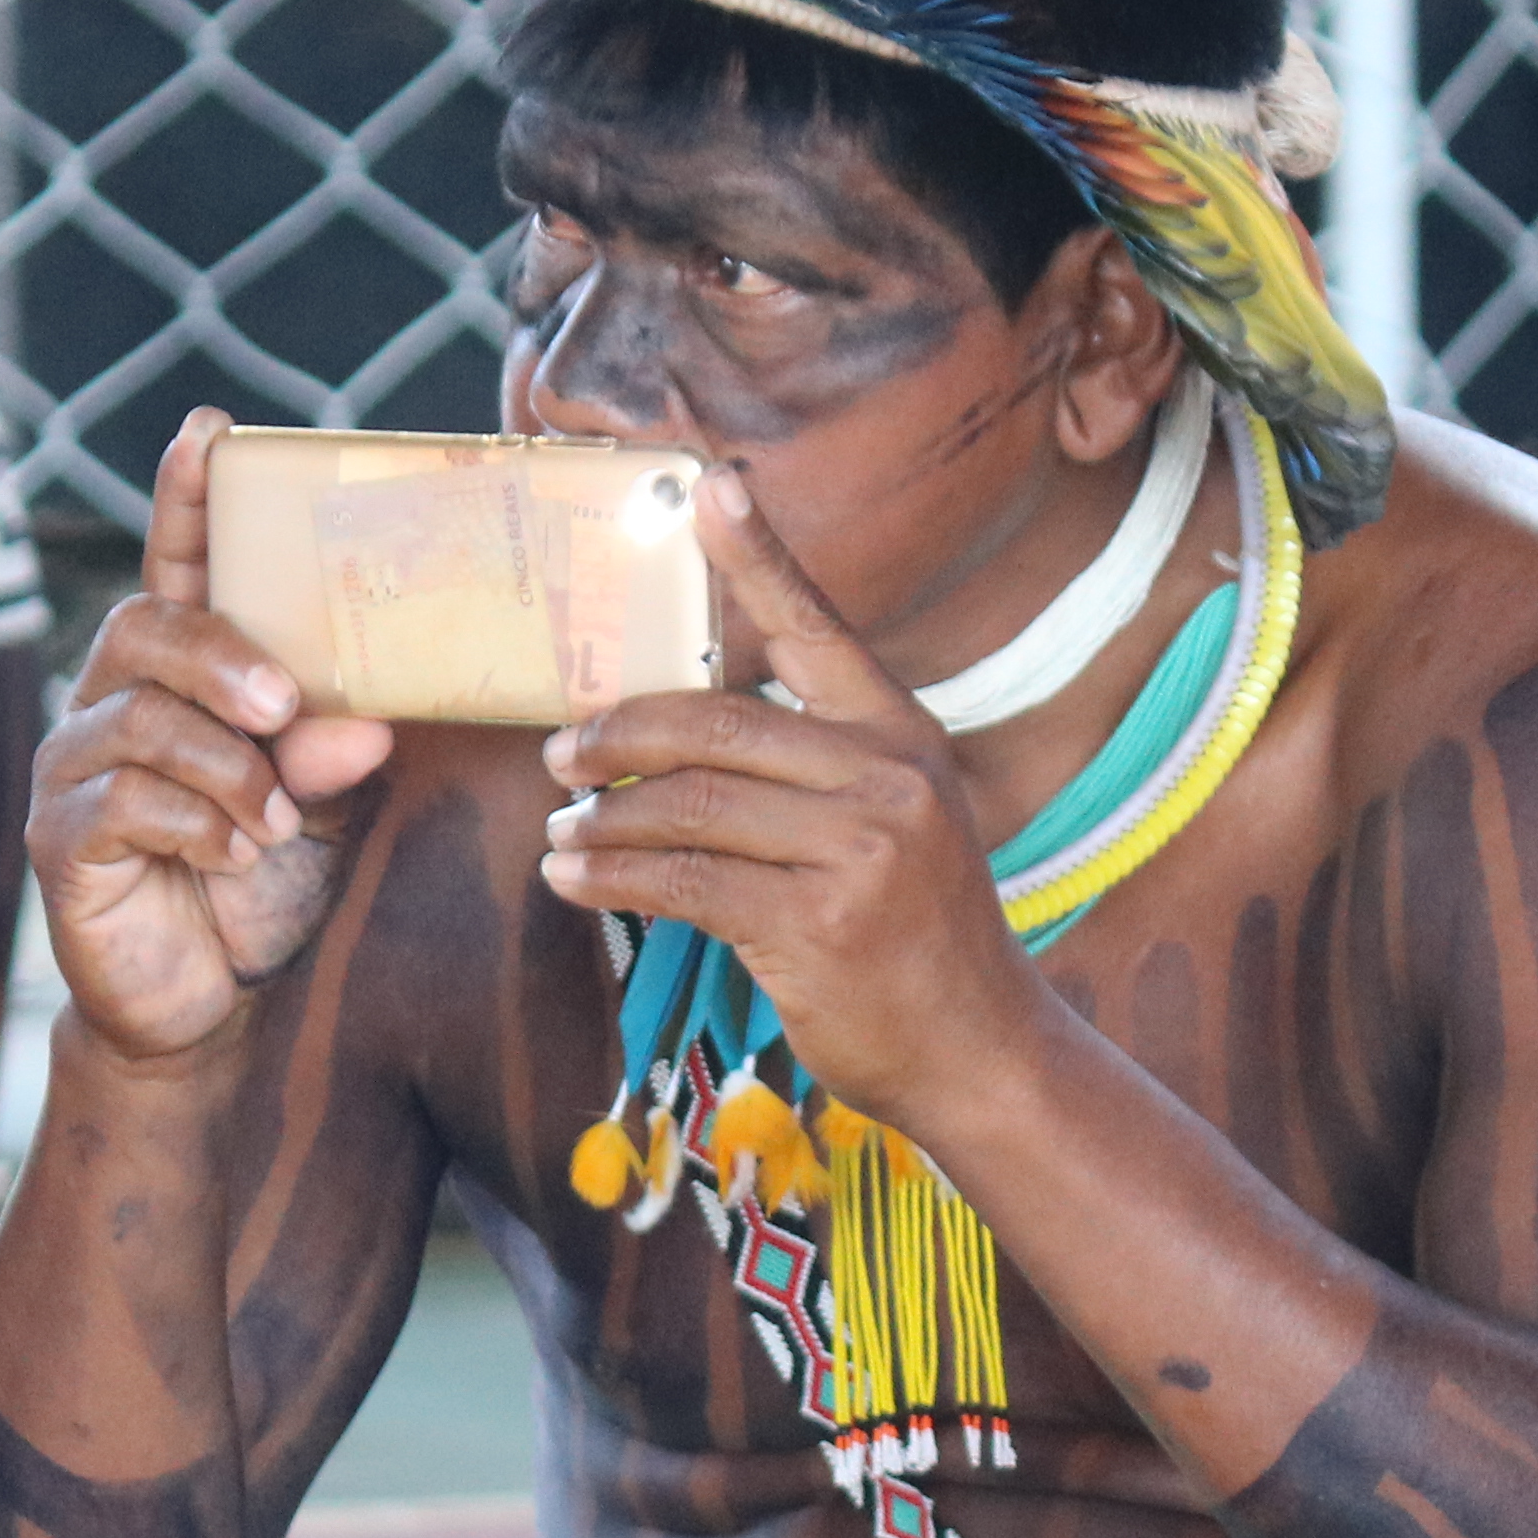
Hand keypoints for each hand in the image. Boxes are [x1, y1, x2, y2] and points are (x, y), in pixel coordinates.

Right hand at [30, 412, 398, 1060]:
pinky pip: (122, 802)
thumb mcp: (317, 810)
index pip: (175, 568)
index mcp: (177, 677)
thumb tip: (364, 718)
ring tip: (278, 821)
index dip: (187, 500)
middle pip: (142, 627)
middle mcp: (111, 703)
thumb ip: (331, 755)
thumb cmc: (261, 884)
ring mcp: (75, 769)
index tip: (209, 433)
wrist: (206, 1009)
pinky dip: (198, 823)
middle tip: (283, 705)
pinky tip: (236, 854)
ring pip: (139, 718)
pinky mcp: (59, 840)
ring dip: (227, 766)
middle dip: (221, 656)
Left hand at [537, 463, 1040, 1125]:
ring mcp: (856, 850)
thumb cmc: (917, 937)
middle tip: (559, 753)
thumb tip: (680, 739)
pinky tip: (575, 878)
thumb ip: (816, 771)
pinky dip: (613, 876)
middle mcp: (886, 778)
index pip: (816, 628)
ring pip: (689, 806)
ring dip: (604, 818)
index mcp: (902, 735)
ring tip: (559, 832)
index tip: (706, 488)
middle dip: (621, 734)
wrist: (979, 1050)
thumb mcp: (897, 825)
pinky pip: (683, 881)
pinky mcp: (815, 922)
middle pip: (718, 723)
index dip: (757, 556)